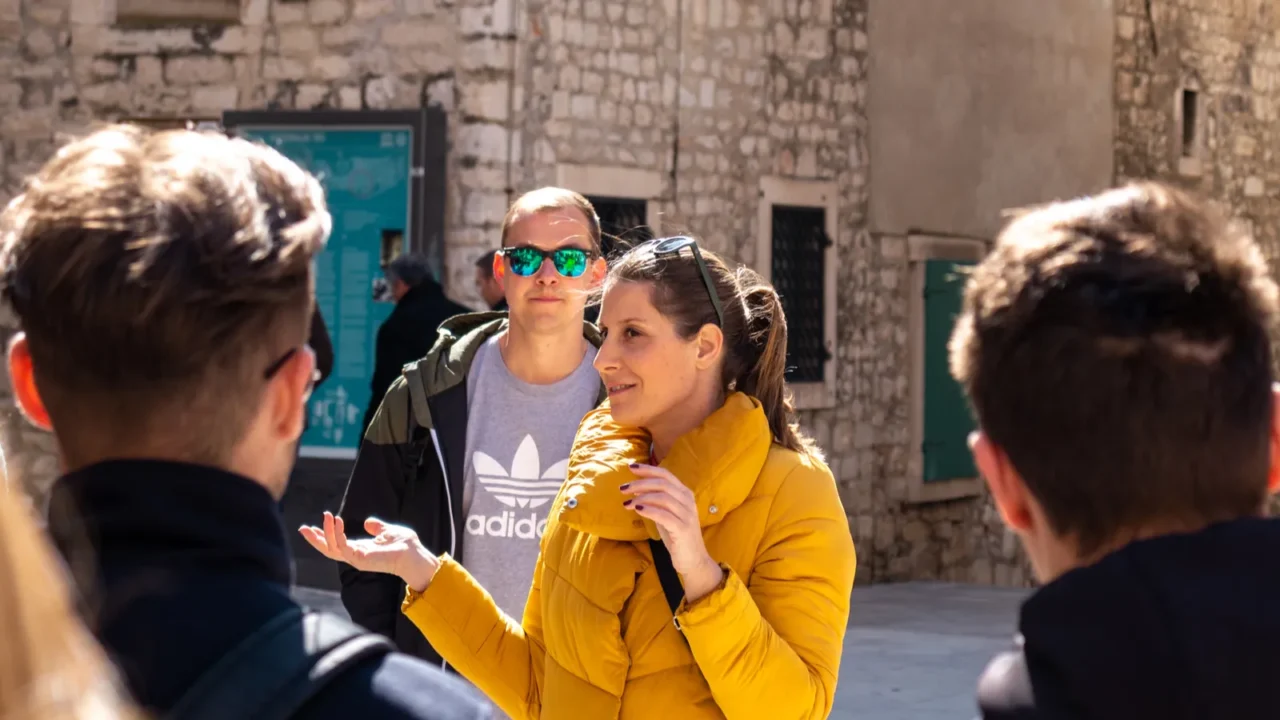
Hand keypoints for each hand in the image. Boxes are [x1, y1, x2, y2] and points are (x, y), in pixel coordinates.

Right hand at [299, 512, 439, 592]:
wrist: (414, 554)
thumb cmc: (403, 545)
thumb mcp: (387, 531)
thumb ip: (376, 527)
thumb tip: (368, 522)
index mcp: (359, 550)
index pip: (335, 545)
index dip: (322, 537)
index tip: (310, 527)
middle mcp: (355, 556)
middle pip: (327, 550)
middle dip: (314, 540)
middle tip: (302, 528)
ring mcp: (356, 560)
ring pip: (332, 549)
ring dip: (326, 532)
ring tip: (327, 516)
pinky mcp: (360, 559)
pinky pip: (343, 547)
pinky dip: (337, 534)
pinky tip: (337, 520)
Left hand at [621, 464, 723, 602]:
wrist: (694, 560)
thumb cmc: (677, 536)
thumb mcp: (665, 514)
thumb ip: (655, 501)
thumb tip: (636, 488)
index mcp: (685, 494)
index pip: (666, 474)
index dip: (648, 469)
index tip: (630, 467)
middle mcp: (688, 501)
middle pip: (663, 483)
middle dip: (640, 483)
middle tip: (623, 488)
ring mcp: (687, 515)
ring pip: (663, 497)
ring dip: (641, 497)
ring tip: (627, 503)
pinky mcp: (683, 529)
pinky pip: (664, 515)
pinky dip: (649, 510)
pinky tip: (637, 510)